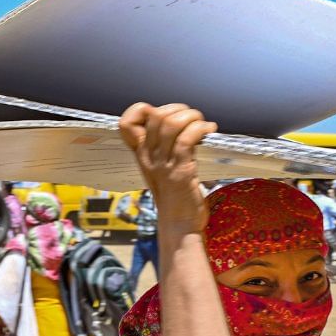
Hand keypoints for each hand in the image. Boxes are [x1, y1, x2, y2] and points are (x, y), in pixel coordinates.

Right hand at [118, 102, 217, 233]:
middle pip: (155, 116)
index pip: (127, 122)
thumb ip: (163, 149)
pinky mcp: (181, 171)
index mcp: (141, 155)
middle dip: (178, 109)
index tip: (166, 114)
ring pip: (171, 124)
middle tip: (193, 118)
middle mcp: (148, 157)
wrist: (179, 225)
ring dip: (192, 117)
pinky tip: (209, 131)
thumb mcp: (161, 170)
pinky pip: (187, 139)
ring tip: (203, 123)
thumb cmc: (175, 197)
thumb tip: (180, 124)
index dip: (145, 109)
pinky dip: (200, 128)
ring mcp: (164, 164)